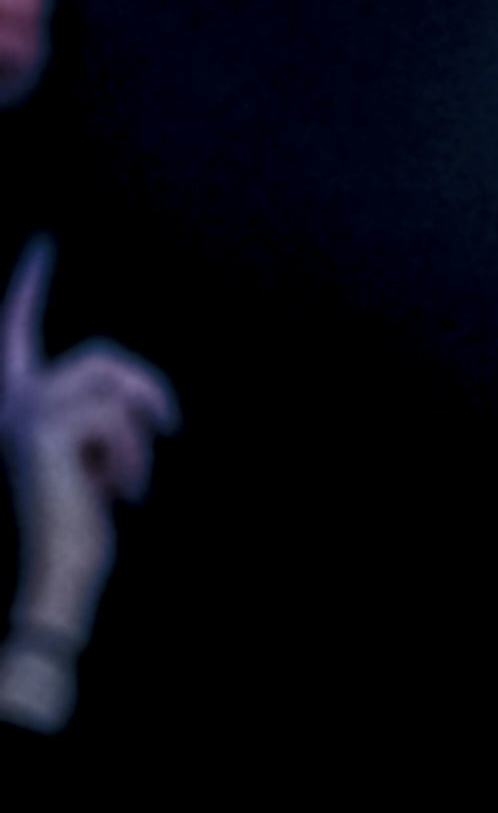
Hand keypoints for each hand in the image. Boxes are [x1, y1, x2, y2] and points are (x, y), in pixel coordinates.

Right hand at [6, 234, 179, 722]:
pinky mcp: (47, 430)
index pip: (18, 333)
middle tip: (167, 430)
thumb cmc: (81, 521)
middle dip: (145, 390)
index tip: (42, 244)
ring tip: (130, 482)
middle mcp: (12, 403)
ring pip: (116, 387)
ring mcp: (24, 414)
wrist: (59, 568)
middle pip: (100, 357)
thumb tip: (139, 394)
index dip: (27, 288)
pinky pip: (119, 418)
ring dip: (140, 436)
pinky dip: (135, 456)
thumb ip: (101, 416)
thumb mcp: (95, 457)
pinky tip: (122, 493)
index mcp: (19, 406)